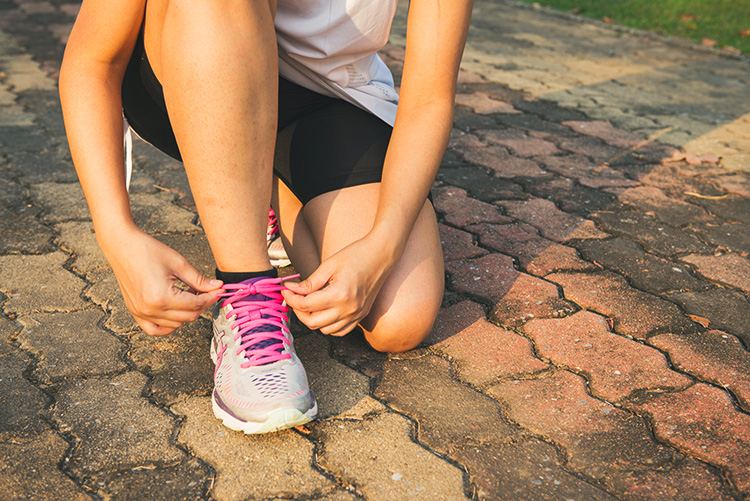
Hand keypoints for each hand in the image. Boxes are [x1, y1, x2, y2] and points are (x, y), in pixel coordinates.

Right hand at [101, 227, 223, 335]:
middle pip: (188, 317)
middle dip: (202, 304)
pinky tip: (175, 312)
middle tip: (205, 290)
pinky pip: (155, 329)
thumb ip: (199, 280)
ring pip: (175, 324)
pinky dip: (168, 325)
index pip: (196, 305)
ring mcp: (141, 313)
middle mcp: (150, 309)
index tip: (218, 290)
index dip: (211, 297)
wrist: (122, 246)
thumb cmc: (148, 250)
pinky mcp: (135, 312)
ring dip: (187, 313)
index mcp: (162, 297)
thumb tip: (217, 287)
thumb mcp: (179, 263)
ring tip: (187, 294)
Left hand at [282, 236, 394, 335]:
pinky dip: (328, 326)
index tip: (286, 290)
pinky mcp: (361, 316)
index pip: (306, 305)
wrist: (381, 255)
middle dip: (298, 311)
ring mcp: (356, 315)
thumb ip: (309, 282)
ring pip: (325, 330)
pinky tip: (324, 312)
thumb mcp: (329, 265)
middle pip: (313, 322)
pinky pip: (340, 331)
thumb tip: (291, 289)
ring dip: (313, 319)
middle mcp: (348, 309)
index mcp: (339, 295)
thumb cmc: (356, 255)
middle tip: (294, 297)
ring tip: (308, 304)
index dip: (291, 298)